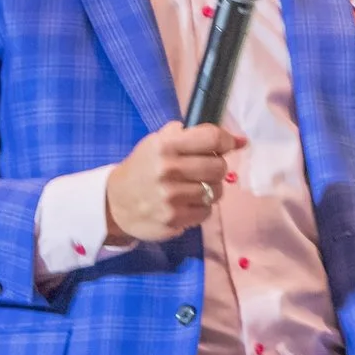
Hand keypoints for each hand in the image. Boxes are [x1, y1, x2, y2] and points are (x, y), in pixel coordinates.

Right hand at [104, 121, 245, 244]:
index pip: (211, 138)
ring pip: (216, 191)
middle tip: (203, 170)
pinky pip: (207, 212)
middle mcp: (168, 169)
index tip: (229, 144)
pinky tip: (186, 204)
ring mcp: (171, 196)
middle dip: (216, 167)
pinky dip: (201, 208)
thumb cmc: (144, 168)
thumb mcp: (159, 142)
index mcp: (165, 145)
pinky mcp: (174, 218)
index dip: (227, 140)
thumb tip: (239, 140)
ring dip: (209, 190)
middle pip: (219, 166)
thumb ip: (193, 135)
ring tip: (192, 188)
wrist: (115, 202)